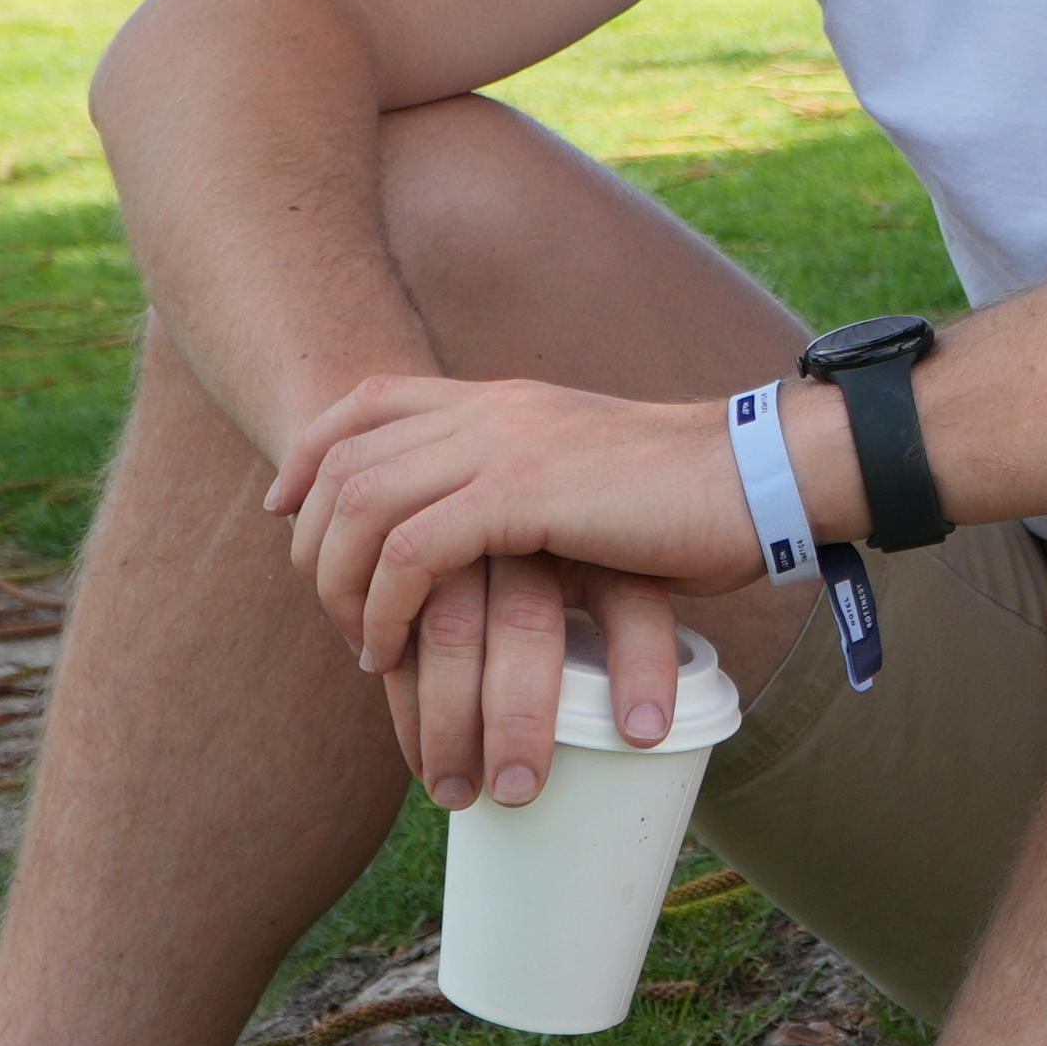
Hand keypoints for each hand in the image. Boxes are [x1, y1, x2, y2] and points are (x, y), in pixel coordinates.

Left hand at [267, 375, 765, 804]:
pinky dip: (388, 605)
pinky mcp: (525, 492)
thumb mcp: (586, 475)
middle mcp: (489, 407)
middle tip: (329, 610)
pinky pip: (414, 550)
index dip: (309, 456)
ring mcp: (505, 443)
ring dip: (342, 583)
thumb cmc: (691, 498)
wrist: (759, 479)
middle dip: (313, 540)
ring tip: (363, 645)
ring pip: (365, 504)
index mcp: (500, 398)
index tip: (287, 513)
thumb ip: (529, 488)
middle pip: (346, 459)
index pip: (367, 400)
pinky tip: (393, 647)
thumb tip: (494, 545)